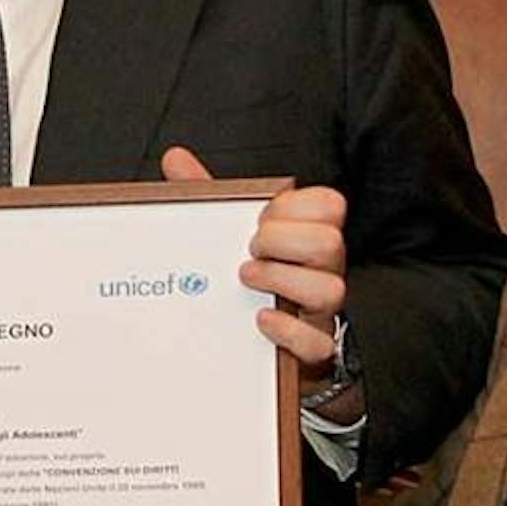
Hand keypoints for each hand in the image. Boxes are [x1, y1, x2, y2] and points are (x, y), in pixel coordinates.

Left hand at [162, 145, 345, 367]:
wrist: (259, 343)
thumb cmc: (251, 278)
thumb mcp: (231, 234)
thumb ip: (211, 198)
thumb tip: (176, 158)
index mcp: (308, 235)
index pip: (329, 205)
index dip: (294, 208)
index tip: (260, 219)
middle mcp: (322, 270)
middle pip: (330, 242)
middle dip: (283, 241)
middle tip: (250, 250)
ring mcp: (320, 309)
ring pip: (331, 290)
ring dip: (282, 281)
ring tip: (246, 279)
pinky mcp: (312, 347)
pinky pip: (318, 343)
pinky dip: (287, 330)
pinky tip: (260, 319)